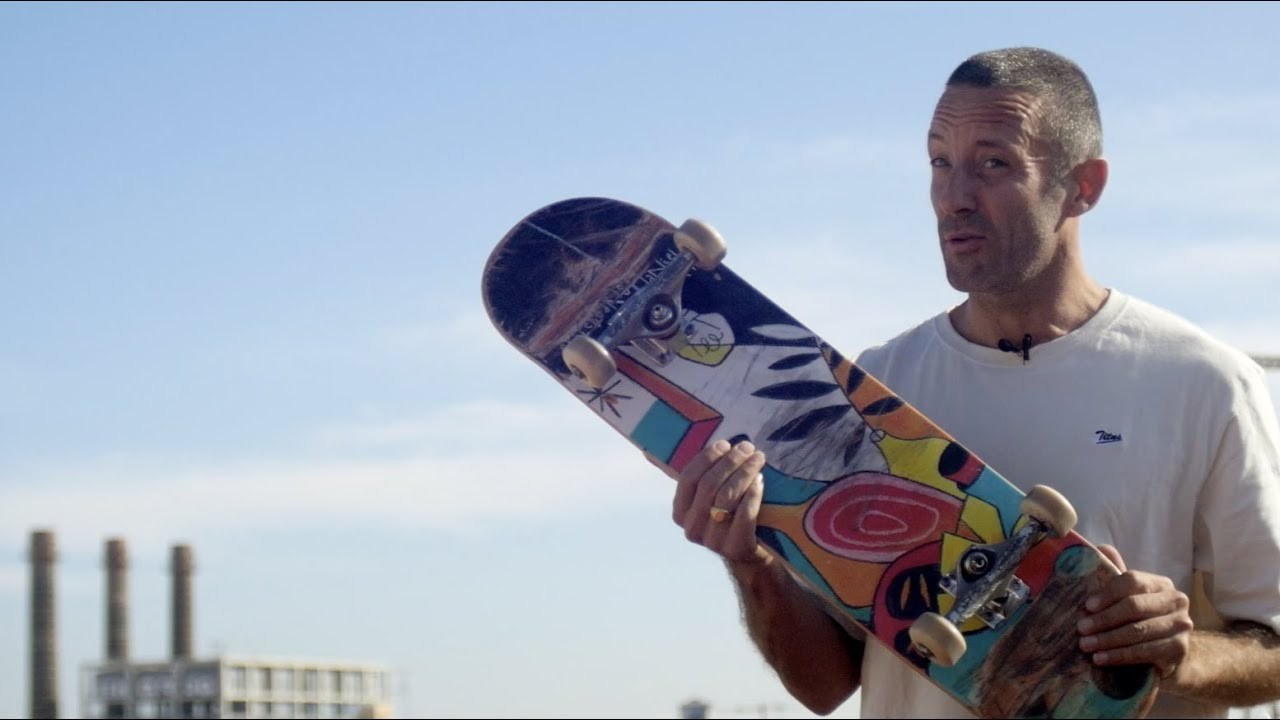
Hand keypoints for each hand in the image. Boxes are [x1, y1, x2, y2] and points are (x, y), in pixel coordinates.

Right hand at [667, 439, 767, 565]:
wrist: (747, 554)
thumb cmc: (729, 516)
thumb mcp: (711, 499)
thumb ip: (708, 478)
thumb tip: (713, 447)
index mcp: (680, 511)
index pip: (688, 478)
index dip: (707, 458)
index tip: (725, 445)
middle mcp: (692, 527)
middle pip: (709, 485)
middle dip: (730, 462)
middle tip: (747, 448)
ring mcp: (712, 540)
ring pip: (726, 497)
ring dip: (744, 473)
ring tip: (758, 459)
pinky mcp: (735, 547)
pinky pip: (744, 514)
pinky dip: (753, 494)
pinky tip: (760, 480)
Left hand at [1078, 544, 1192, 679]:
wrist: (1168, 654)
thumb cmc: (1141, 621)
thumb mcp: (1128, 597)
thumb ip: (1116, 575)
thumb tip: (1101, 548)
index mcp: (1161, 584)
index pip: (1132, 581)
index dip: (1107, 593)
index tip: (1086, 605)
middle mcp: (1177, 601)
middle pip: (1134, 606)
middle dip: (1104, 619)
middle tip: (1080, 628)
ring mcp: (1182, 626)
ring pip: (1138, 631)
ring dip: (1108, 640)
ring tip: (1085, 645)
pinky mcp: (1180, 649)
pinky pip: (1144, 652)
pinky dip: (1120, 656)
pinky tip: (1101, 659)